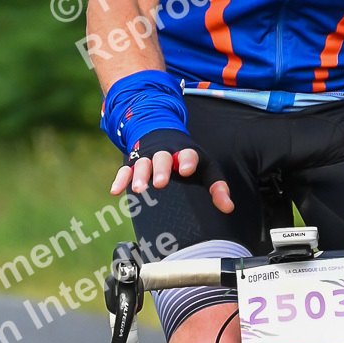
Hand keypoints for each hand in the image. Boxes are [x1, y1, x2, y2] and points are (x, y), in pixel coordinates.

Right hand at [110, 136, 233, 213]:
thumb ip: (218, 188)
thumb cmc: (188, 160)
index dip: (187, 160)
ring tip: (138, 190)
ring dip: (140, 175)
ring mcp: (148, 156)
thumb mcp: (206, 169)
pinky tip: (115, 191)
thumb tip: (229, 208)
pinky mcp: (134, 162)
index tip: (185, 170)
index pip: (188, 154)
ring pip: (143, 163)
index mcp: (186, 152)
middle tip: (160, 183)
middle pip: (163, 158)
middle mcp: (166, 152)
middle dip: (161, 169)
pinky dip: (120, 179)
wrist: (163, 134)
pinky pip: (125, 169)